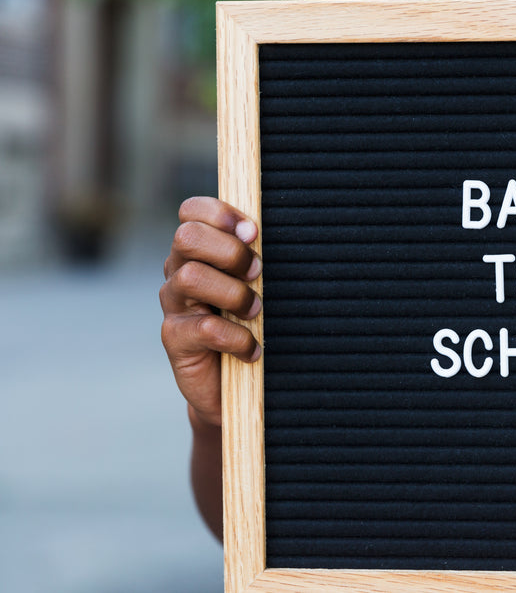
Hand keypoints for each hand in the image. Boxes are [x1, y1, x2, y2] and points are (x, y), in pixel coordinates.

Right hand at [160, 197, 261, 427]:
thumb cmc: (250, 325)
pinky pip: (205, 328)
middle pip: (186, 237)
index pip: (191, 211)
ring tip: (255, 312)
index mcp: (198, 251)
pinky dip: (237, 338)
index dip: (219, 213)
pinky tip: (251, 349)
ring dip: (235, 294)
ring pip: (191, 277)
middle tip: (258, 273)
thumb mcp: (255, 286)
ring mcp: (173, 305)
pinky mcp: (175, 339)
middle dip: (230, 252)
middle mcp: (179, 271)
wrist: (232, 387)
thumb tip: (260, 234)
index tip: (253, 232)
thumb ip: (253, 258)